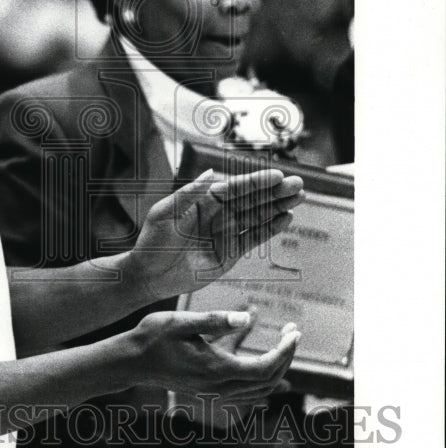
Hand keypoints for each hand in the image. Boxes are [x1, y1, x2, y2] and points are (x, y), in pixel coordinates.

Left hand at [126, 168, 303, 302]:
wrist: (149, 275)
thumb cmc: (152, 241)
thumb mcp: (165, 214)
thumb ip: (188, 194)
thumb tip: (210, 172)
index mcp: (203, 201)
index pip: (234, 188)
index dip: (256, 182)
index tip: (276, 176)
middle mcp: (217, 214)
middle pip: (251, 200)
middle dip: (274, 192)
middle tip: (298, 185)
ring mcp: (225, 233)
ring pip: (257, 217)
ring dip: (277, 207)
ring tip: (299, 199)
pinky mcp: (230, 253)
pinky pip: (253, 238)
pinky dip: (270, 229)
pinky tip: (286, 219)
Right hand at [128, 309, 299, 403]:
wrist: (131, 361)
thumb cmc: (153, 337)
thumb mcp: (182, 321)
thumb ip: (215, 321)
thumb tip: (247, 318)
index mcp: (215, 369)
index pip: (264, 367)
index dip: (284, 351)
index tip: (294, 332)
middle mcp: (218, 387)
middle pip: (267, 380)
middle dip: (285, 356)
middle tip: (293, 332)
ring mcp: (214, 393)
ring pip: (259, 389)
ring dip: (276, 367)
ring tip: (284, 342)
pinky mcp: (209, 391)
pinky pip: (247, 392)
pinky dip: (263, 379)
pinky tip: (269, 368)